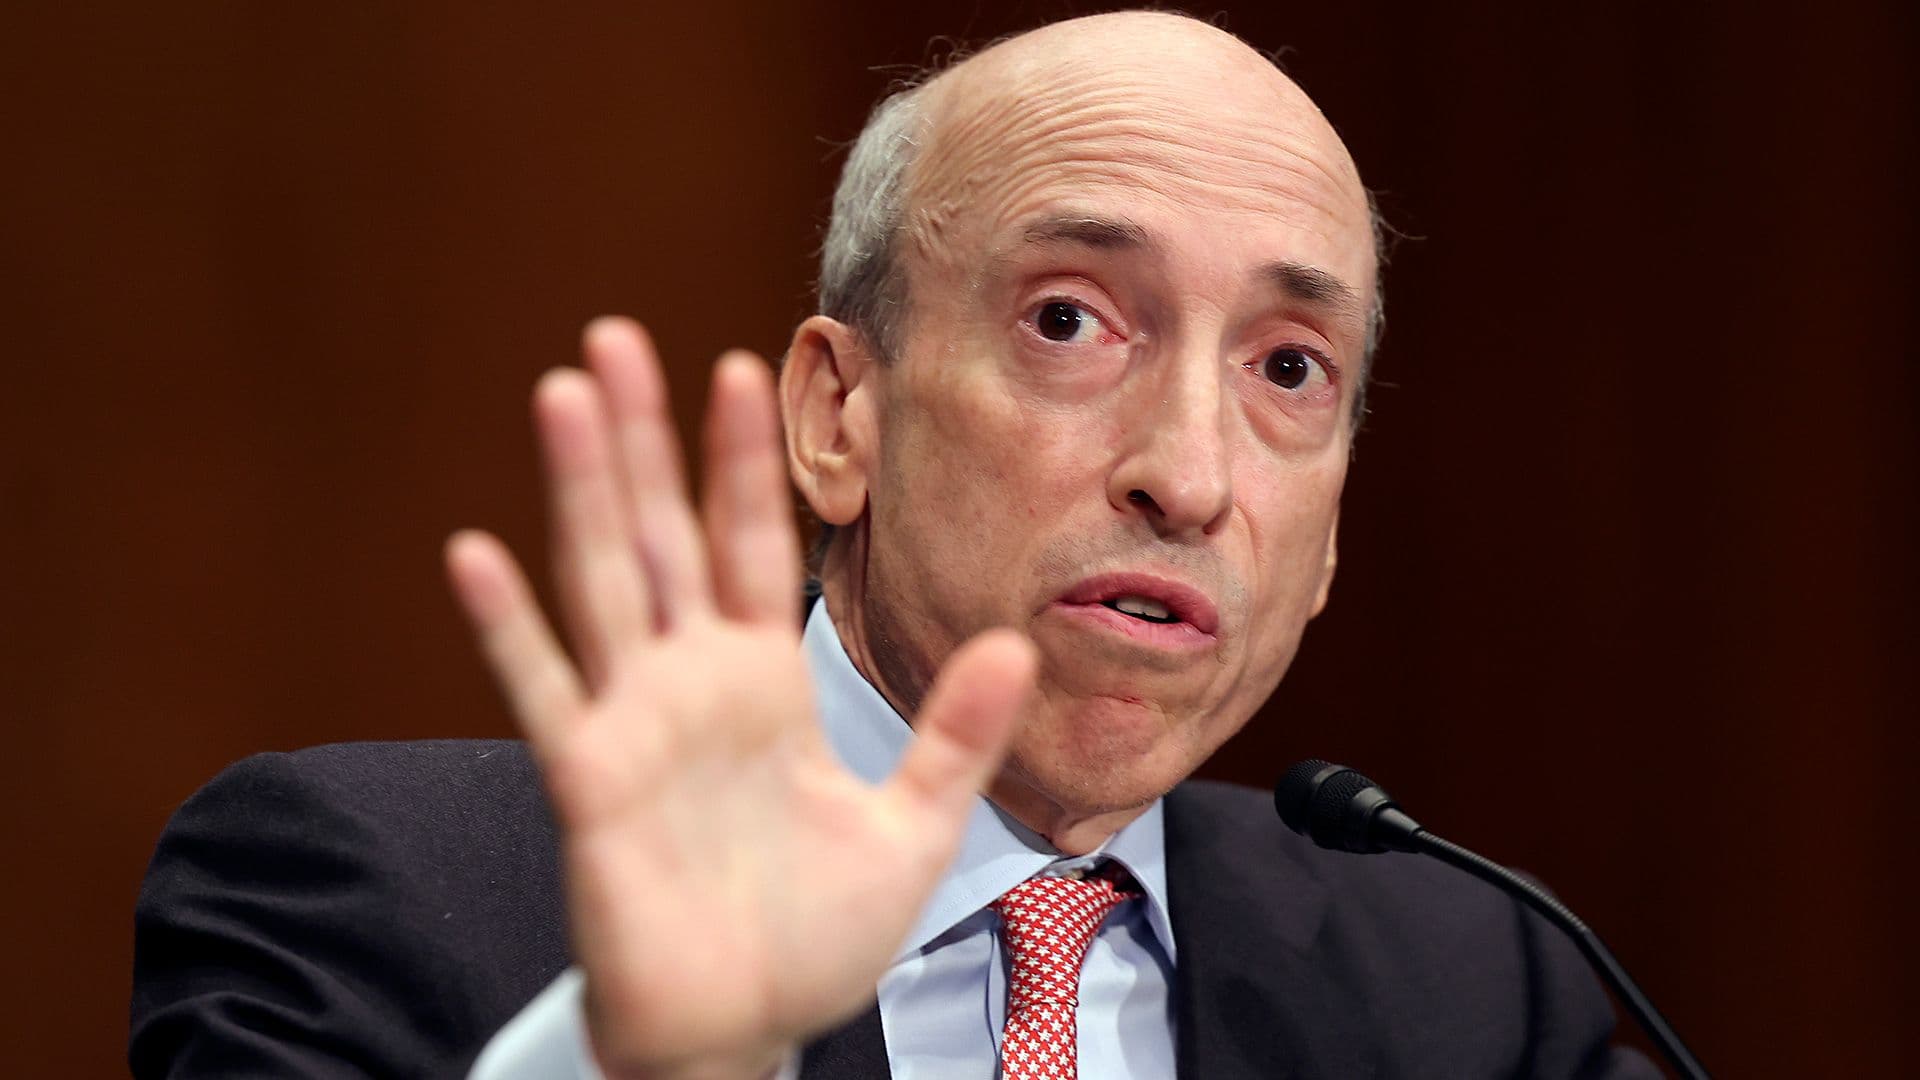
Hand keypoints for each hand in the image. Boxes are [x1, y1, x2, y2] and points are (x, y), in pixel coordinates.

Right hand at [444, 318, 1035, 1078]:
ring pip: (601, 582)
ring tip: (562, 395)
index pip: (750, 545)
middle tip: (614, 335)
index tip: (747, 365)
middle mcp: (691, 684)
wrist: (744, 1029)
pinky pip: (543, 692)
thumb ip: (954, 735)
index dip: (743, 462)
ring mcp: (635, 725)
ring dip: (580, 489)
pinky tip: (473, 551)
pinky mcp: (589, 784)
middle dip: (644, 438)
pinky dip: (508, 626)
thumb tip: (1013, 643)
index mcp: (761, 681)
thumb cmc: (815, 935)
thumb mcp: (911, 827)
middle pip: (660, 535)